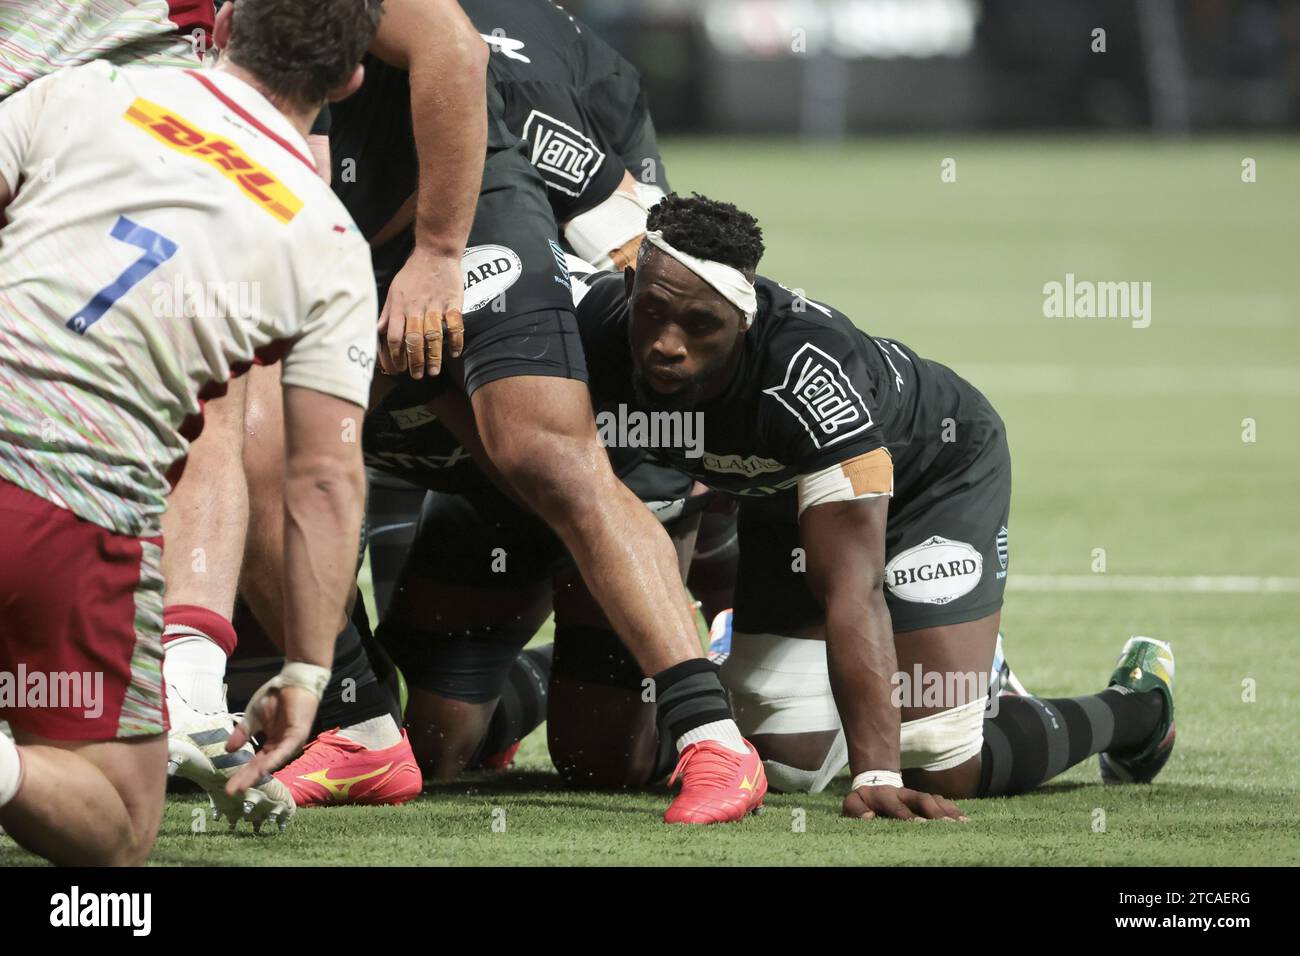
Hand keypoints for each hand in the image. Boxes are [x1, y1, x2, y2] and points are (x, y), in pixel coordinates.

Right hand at [224, 683, 319, 795]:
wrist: (292, 679)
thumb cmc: (275, 696)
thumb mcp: (253, 717)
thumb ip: (242, 733)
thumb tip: (227, 750)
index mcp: (271, 743)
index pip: (255, 763)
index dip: (242, 774)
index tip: (228, 787)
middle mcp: (280, 746)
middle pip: (261, 766)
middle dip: (246, 779)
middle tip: (231, 792)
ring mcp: (290, 742)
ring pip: (272, 762)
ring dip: (257, 774)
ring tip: (242, 785)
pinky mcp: (298, 735)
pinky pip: (284, 751)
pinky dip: (273, 760)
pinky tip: (262, 769)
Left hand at [377, 248, 464, 377]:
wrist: (435, 252)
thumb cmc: (413, 272)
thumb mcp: (394, 290)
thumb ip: (388, 313)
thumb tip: (378, 330)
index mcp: (400, 307)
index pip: (395, 336)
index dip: (395, 356)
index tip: (398, 369)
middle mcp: (416, 308)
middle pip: (414, 340)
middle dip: (415, 361)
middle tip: (417, 376)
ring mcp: (435, 306)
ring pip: (433, 335)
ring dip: (434, 356)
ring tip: (434, 371)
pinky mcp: (453, 302)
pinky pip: (455, 325)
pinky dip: (455, 340)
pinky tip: (454, 352)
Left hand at [842, 784, 968, 821]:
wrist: (876, 778)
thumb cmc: (864, 799)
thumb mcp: (853, 802)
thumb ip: (857, 809)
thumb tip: (869, 817)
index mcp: (885, 796)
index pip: (897, 806)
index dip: (907, 815)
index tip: (920, 824)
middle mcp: (904, 794)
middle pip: (922, 799)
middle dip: (935, 812)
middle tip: (947, 824)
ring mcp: (917, 794)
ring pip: (934, 799)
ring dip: (948, 810)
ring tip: (962, 823)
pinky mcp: (927, 798)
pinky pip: (942, 802)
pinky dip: (954, 810)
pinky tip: (965, 820)